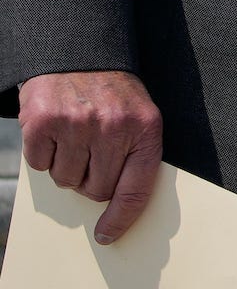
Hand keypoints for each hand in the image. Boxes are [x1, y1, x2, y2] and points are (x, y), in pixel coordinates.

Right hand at [18, 70, 163, 244]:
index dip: (121, 218)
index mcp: (145, 128)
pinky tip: (55, 130)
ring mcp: (77, 124)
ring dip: (67, 166)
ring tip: (75, 136)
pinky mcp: (43, 122)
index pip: (136, 189)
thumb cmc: (112, 92)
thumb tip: (116, 209)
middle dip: (92, 181)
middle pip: (97, 190)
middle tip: (91, 154)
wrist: (80, 52)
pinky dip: (44, 153)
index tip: (107, 236)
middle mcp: (113, 127)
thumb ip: (133, 155)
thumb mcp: (138, 115)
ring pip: (67, 180)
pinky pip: (40, 164)